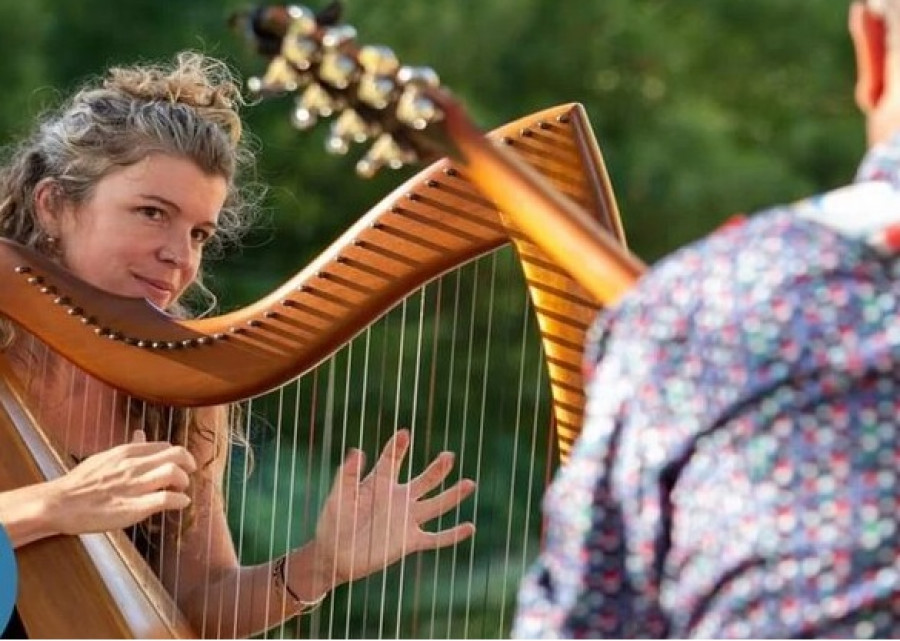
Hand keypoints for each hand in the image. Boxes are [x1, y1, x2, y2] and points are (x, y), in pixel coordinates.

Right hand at [46, 430, 196, 535]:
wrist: (59, 504)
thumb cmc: (81, 482)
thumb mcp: (106, 456)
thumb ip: (128, 447)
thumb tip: (141, 433)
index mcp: (126, 452)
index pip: (165, 446)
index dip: (178, 455)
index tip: (180, 464)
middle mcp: (134, 466)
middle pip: (176, 455)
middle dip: (189, 463)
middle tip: (189, 473)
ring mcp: (134, 486)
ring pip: (174, 473)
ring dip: (184, 482)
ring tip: (182, 489)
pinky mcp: (133, 508)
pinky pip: (166, 499)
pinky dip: (180, 500)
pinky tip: (181, 503)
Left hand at [312, 429, 475, 586]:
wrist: (334, 555)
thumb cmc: (334, 522)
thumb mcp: (338, 496)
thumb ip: (347, 475)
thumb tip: (357, 450)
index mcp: (380, 482)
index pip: (392, 460)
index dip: (397, 447)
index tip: (404, 433)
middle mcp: (398, 498)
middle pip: (424, 480)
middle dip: (437, 469)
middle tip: (449, 456)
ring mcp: (406, 519)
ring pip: (436, 504)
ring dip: (453, 495)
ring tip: (470, 484)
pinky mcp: (410, 541)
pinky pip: (435, 538)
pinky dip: (453, 535)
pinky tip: (470, 527)